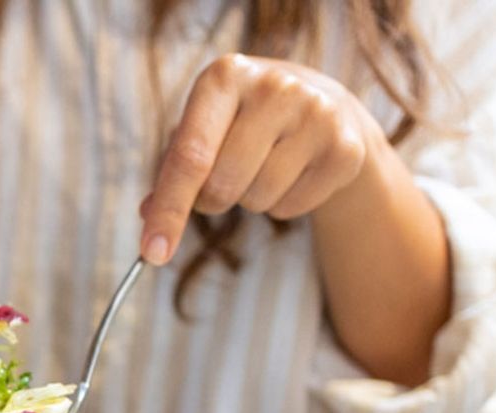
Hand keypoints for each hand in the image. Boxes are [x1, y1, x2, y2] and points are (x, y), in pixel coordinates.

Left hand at [139, 54, 379, 263]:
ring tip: (264, 164)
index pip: (190, 157)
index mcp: (225, 76)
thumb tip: (148, 216)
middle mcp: (274, 88)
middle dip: (212, 200)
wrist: (322, 103)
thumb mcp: (202, 128)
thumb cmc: (242, 121)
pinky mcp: (346, 148)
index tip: (153, 253)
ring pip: (257, 200)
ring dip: (249, 200)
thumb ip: (172, 172)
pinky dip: (281, 206)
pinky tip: (293, 172)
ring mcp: (317, 114)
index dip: (169, 209)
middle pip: (222, 185)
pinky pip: (290, 209)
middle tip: (223, 179)